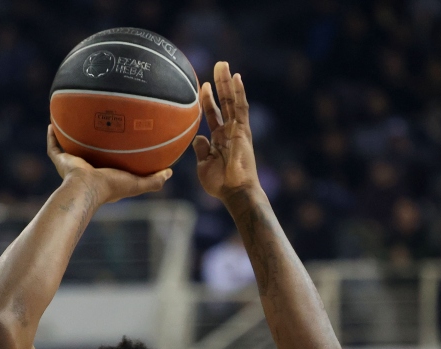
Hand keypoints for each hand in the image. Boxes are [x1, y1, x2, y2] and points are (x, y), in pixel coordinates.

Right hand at [46, 125, 171, 204]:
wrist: (86, 188)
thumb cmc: (111, 186)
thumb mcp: (137, 183)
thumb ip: (154, 180)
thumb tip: (170, 172)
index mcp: (103, 175)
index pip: (108, 162)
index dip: (113, 153)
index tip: (118, 140)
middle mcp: (86, 169)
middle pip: (88, 152)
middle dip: (90, 142)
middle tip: (95, 125)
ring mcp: (72, 165)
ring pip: (68, 148)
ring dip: (68, 136)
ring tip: (70, 120)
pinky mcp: (61, 160)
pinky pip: (54, 146)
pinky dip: (51, 136)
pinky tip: (52, 123)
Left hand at [193, 62, 260, 200]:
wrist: (235, 192)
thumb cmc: (220, 184)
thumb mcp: (204, 166)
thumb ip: (201, 150)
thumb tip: (197, 138)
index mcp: (220, 139)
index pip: (213, 114)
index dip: (207, 99)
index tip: (201, 85)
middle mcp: (230, 131)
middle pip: (224, 102)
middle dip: (220, 84)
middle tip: (218, 65)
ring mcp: (238, 129)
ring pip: (232, 101)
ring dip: (228, 82)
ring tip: (223, 65)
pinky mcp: (244, 130)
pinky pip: (241, 108)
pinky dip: (239, 92)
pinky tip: (236, 77)